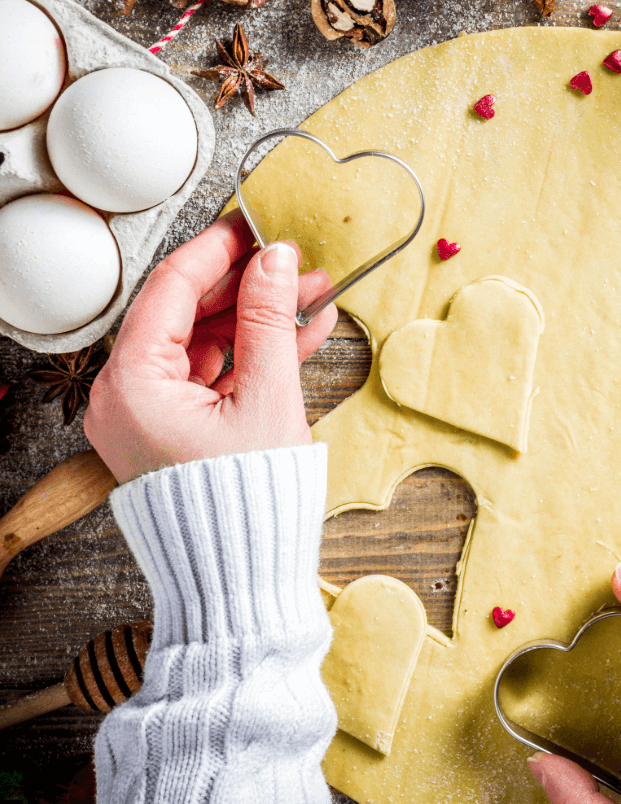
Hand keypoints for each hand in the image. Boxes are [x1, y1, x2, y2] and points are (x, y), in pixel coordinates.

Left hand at [85, 209, 337, 482]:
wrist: (242, 579)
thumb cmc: (246, 505)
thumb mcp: (268, 398)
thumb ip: (270, 319)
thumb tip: (276, 261)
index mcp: (130, 385)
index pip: (170, 289)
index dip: (217, 250)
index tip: (253, 224)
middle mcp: (126, 396)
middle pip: (186, 313)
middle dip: (248, 285)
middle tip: (293, 261)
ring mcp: (149, 412)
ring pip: (204, 341)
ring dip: (258, 318)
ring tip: (311, 296)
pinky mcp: (174, 427)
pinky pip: (211, 373)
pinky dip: (252, 354)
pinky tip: (300, 332)